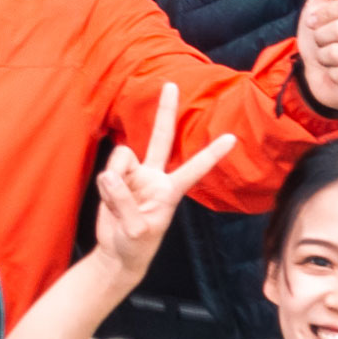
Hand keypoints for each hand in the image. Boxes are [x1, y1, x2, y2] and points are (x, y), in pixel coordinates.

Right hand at [87, 86, 232, 276]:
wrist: (116, 254)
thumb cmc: (135, 246)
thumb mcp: (135, 231)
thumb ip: (123, 202)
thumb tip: (109, 174)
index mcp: (170, 191)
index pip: (195, 169)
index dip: (212, 154)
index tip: (232, 138)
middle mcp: (154, 177)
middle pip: (162, 137)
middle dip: (165, 111)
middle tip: (171, 85)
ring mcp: (134, 176)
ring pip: (121, 157)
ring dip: (114, 179)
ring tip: (116, 205)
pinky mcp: (116, 179)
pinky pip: (107, 172)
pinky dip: (105, 187)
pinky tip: (108, 202)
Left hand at [291, 0, 337, 119]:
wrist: (316, 81)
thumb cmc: (321, 43)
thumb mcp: (318, 10)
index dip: (323, 14)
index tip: (317, 23)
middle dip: (321, 39)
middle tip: (323, 46)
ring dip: (324, 58)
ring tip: (330, 62)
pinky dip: (332, 76)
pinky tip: (337, 77)